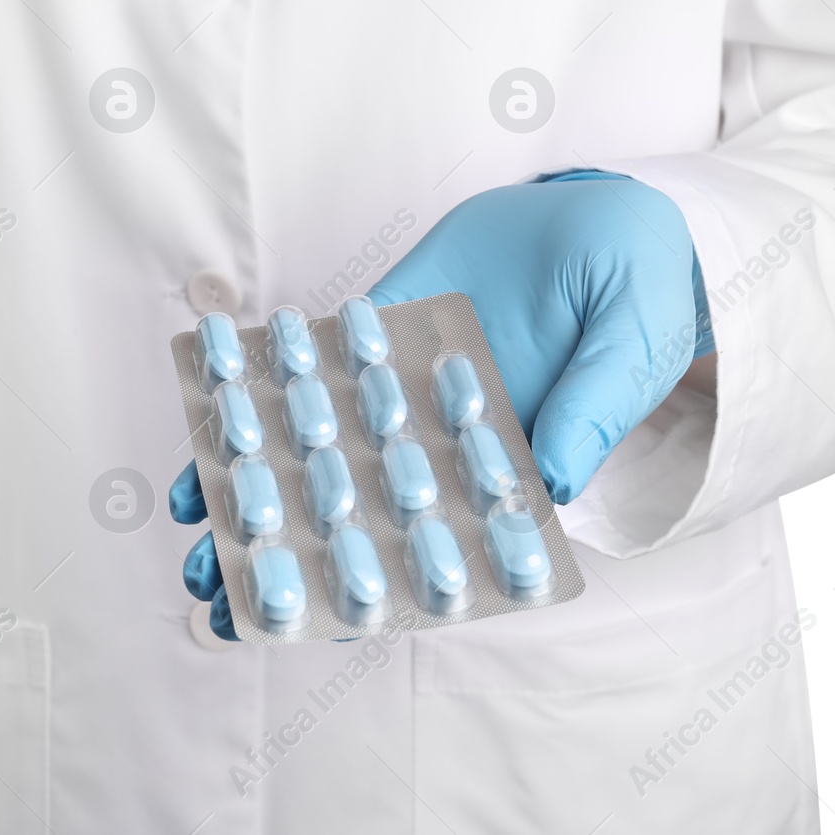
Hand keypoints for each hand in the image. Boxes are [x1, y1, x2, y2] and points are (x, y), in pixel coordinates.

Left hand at [171, 172, 712, 639]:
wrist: (616, 210)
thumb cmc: (647, 290)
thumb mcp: (632, 347)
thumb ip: (593, 408)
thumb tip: (553, 481)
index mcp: (509, 466)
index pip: (437, 542)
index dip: (373, 587)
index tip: (309, 624)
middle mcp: (444, 438)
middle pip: (357, 505)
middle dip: (286, 548)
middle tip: (212, 591)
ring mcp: (403, 381)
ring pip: (319, 439)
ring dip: (255, 474)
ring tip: (187, 513)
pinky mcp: (381, 321)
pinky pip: (315, 355)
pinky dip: (264, 378)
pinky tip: (209, 406)